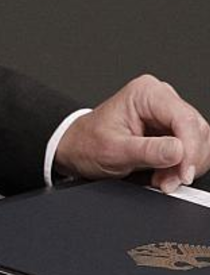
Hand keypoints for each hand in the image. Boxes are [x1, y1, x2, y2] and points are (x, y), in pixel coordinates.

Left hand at [55, 74, 209, 191]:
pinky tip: (164, 175)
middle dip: (186, 161)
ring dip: (185, 166)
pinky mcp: (172, 130)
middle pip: (197, 130)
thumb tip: (179, 151)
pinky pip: (192, 150)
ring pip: (199, 142)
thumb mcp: (113, 150)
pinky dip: (182, 167)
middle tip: (168, 181)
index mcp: (145, 93)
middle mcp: (160, 98)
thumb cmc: (87, 143)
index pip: (184, 119)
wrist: (77, 149)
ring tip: (161, 179)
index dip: (190, 149)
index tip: (183, 173)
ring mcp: (168, 114)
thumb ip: (147, 151)